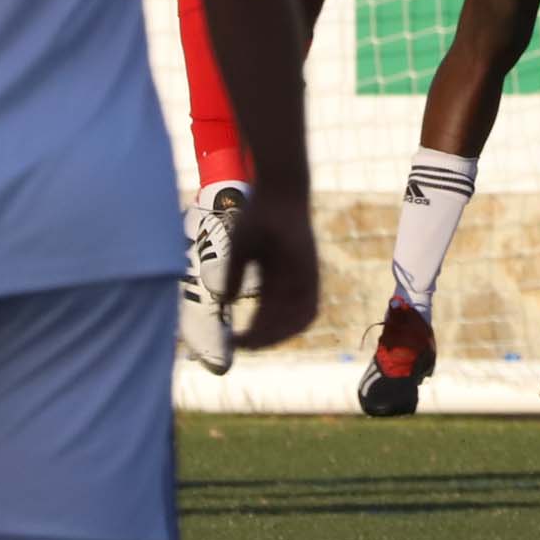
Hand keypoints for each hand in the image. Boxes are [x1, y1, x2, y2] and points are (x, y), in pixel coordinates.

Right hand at [222, 185, 319, 354]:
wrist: (280, 193)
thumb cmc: (258, 216)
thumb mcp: (240, 250)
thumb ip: (234, 275)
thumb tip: (227, 301)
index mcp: (273, 279)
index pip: (265, 315)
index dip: (252, 331)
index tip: (234, 341)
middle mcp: (290, 282)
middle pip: (280, 321)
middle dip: (263, 337)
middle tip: (244, 346)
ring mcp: (303, 278)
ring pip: (297, 319)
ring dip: (278, 333)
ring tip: (258, 341)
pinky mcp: (312, 272)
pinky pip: (310, 305)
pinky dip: (297, 321)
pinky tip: (280, 329)